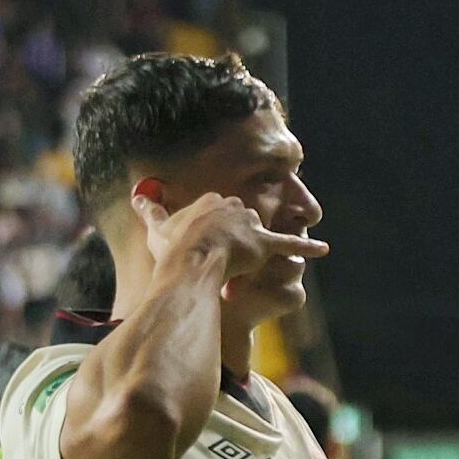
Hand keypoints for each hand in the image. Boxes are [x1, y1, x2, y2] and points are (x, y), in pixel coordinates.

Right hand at [131, 190, 328, 297]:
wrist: (191, 262)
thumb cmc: (173, 248)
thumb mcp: (157, 227)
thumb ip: (149, 210)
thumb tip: (135, 196)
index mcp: (211, 200)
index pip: (220, 211)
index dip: (215, 231)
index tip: (210, 241)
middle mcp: (235, 206)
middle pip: (242, 220)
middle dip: (237, 238)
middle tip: (228, 255)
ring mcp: (251, 224)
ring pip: (260, 234)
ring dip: (256, 248)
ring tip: (250, 262)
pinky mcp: (265, 244)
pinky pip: (290, 245)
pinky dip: (307, 247)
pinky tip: (323, 249)